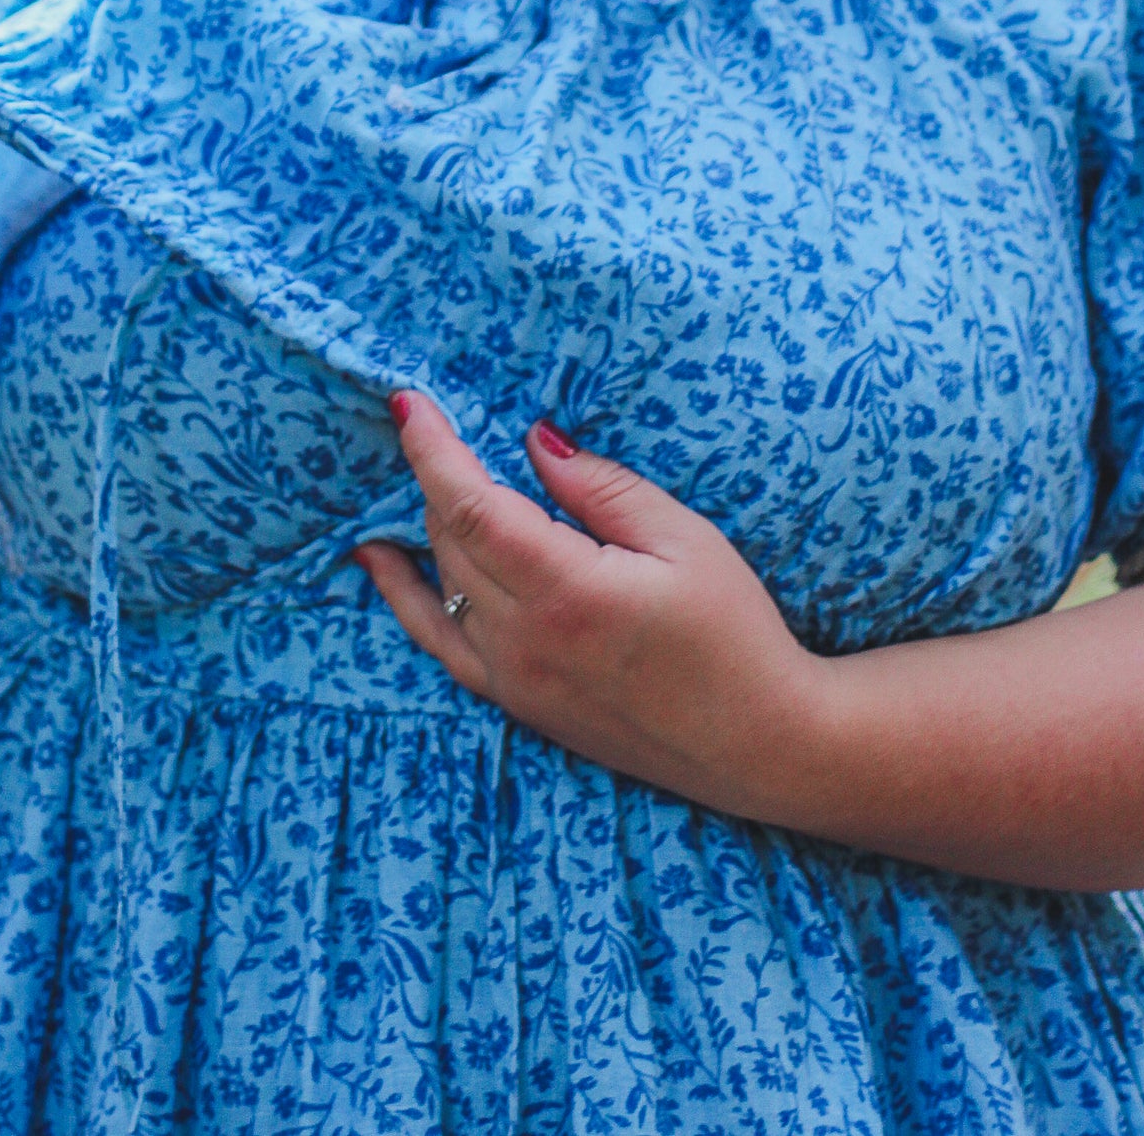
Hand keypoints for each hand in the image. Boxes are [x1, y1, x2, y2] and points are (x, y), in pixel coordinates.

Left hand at [355, 394, 822, 823]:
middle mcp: (524, 641)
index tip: (409, 401)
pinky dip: (406, 598)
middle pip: (450, 539)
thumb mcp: (683, 539)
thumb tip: (533, 443)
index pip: (470, 506)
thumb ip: (600, 488)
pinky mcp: (520, 705)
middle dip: (436, 474)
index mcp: (565, 592)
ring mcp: (516, 680)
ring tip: (415, 473)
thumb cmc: (734, 633)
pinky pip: (441, 642)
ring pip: (442, 583)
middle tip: (438, 420)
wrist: (761, 742)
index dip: (433, 450)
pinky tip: (382, 563)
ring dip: (425, 525)